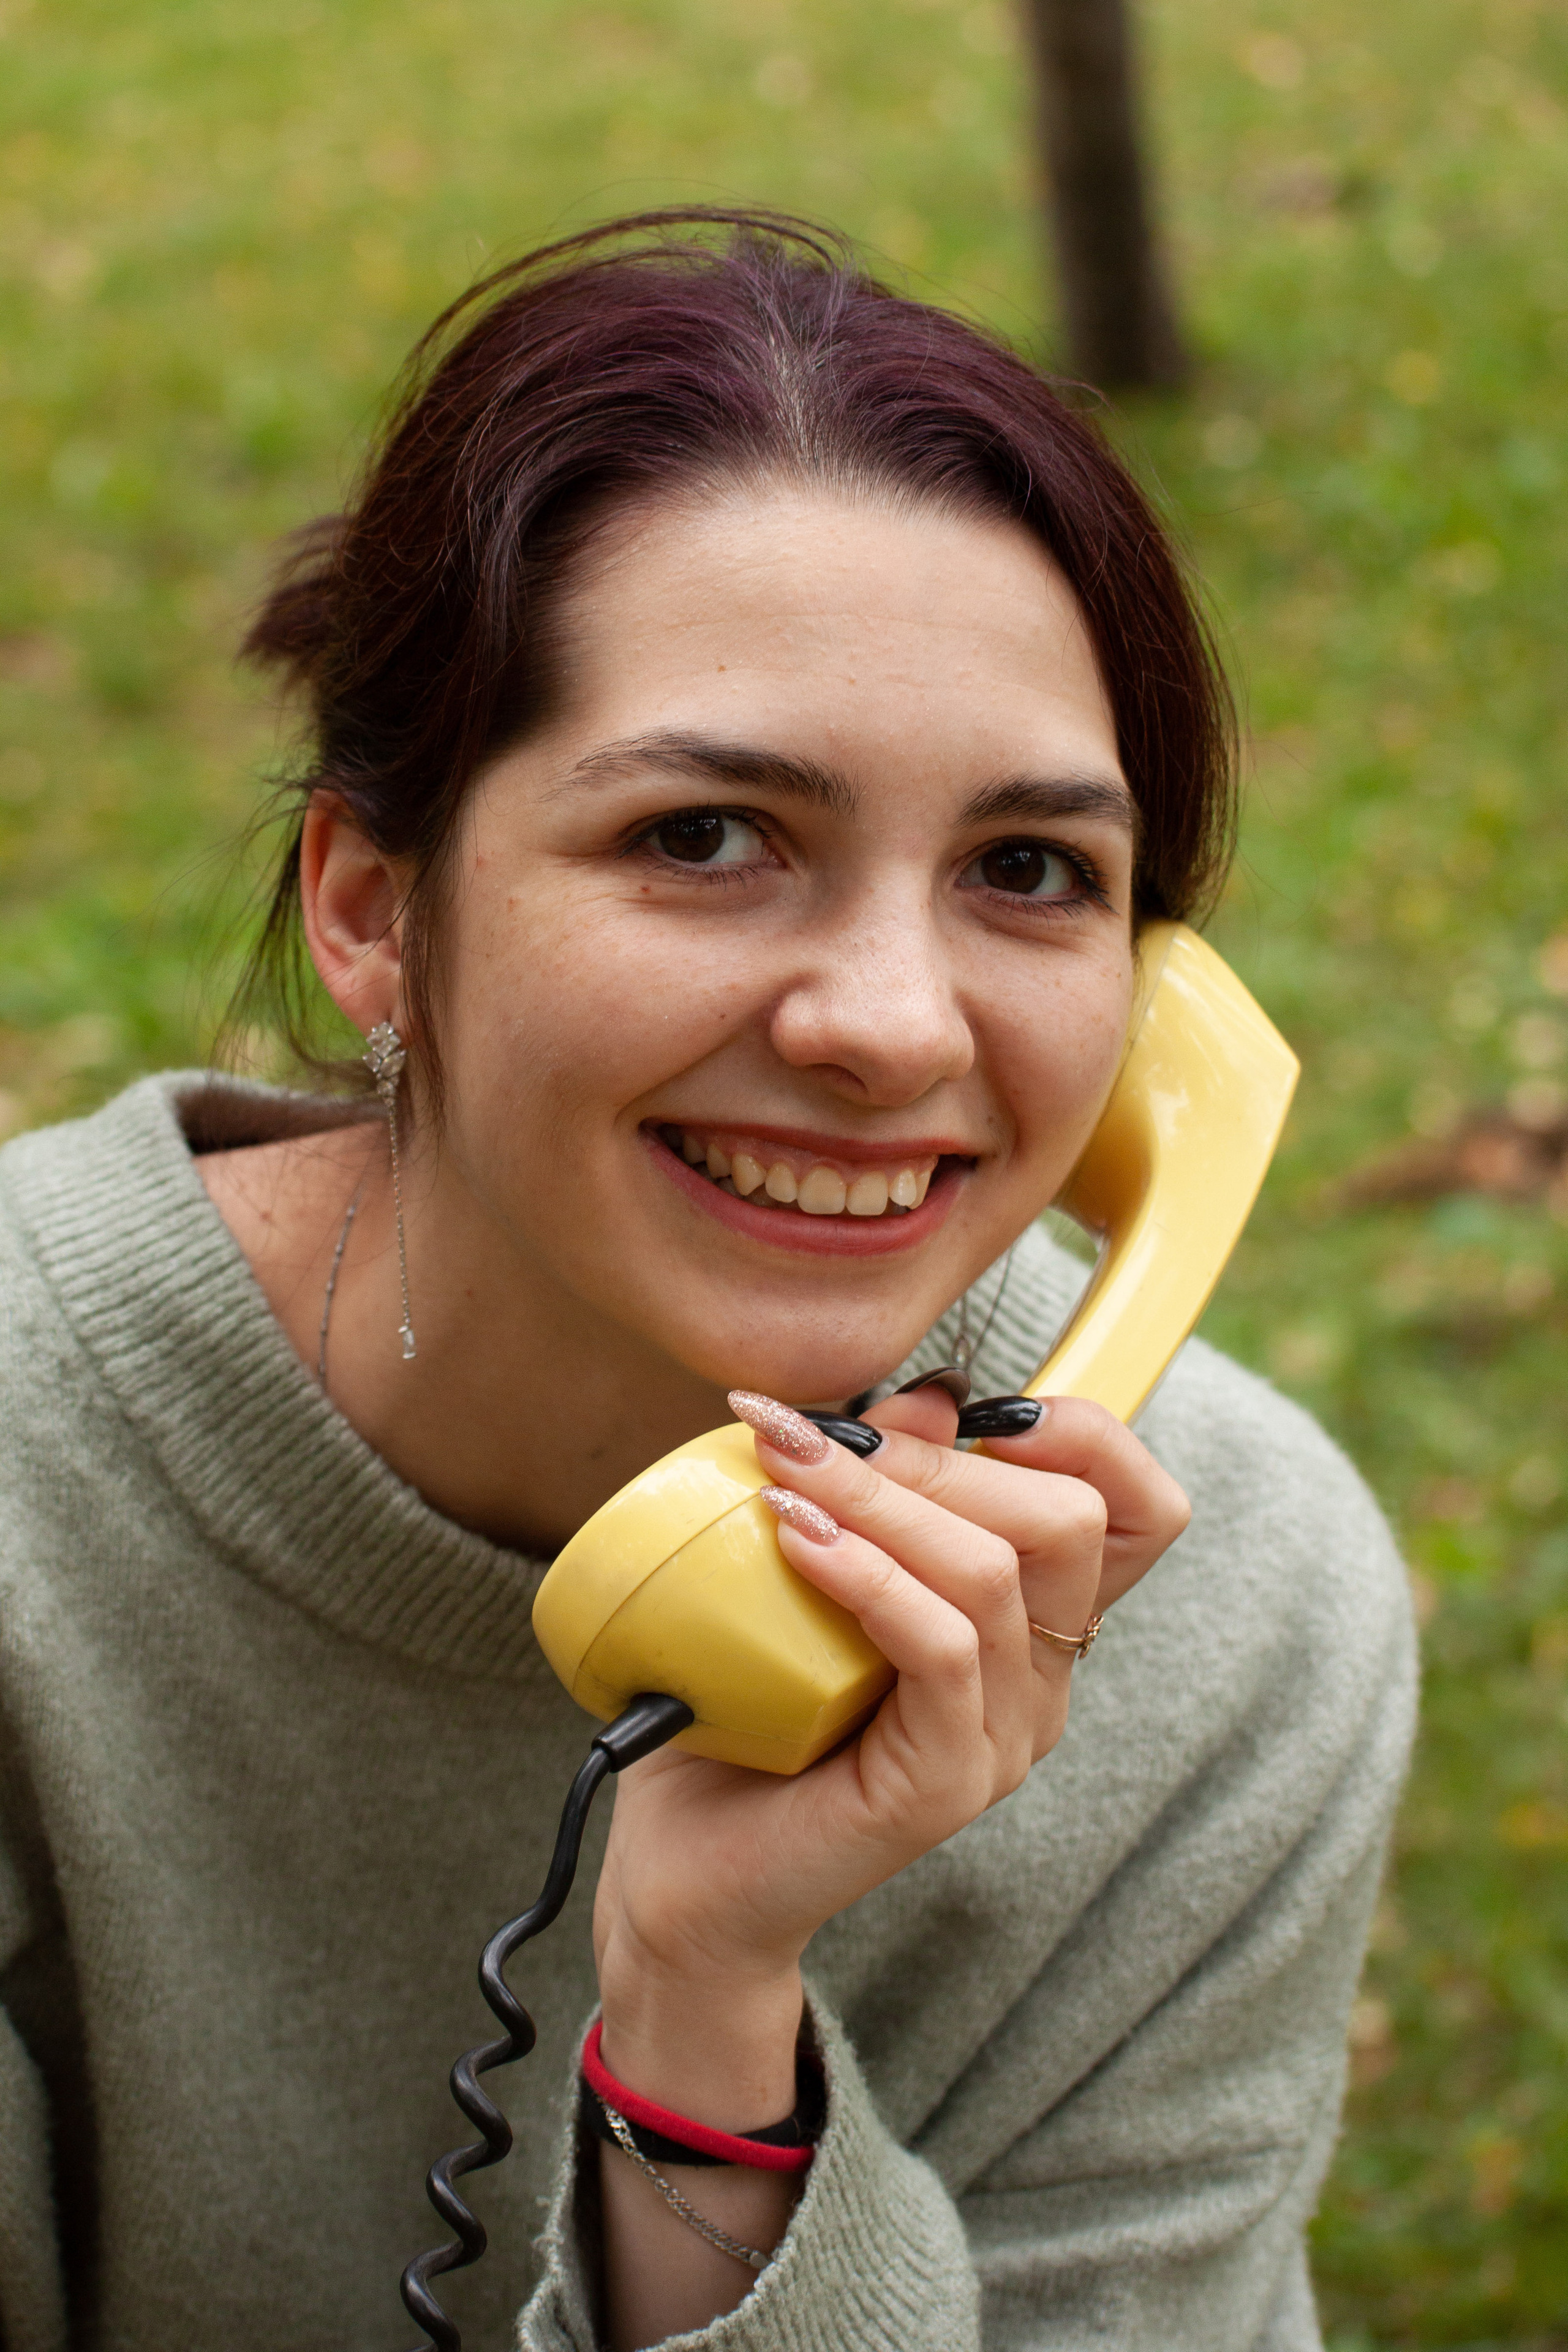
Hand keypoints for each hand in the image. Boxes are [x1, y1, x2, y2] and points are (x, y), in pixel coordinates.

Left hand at [592, 1383, 1188, 2111]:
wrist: (685, 1867)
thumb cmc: (746, 1708)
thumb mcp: (812, 1565)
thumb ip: (885, 1486)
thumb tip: (929, 1395)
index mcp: (1033, 1624)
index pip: (1137, 1513)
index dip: (1088, 1436)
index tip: (977, 1406)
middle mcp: (1041, 1682)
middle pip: (1066, 1519)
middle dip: (937, 1454)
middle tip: (811, 1434)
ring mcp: (1004, 1738)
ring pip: (994, 1571)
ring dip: (880, 1497)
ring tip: (781, 1466)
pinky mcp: (950, 1782)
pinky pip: (940, 1646)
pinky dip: (865, 1572)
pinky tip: (792, 1537)